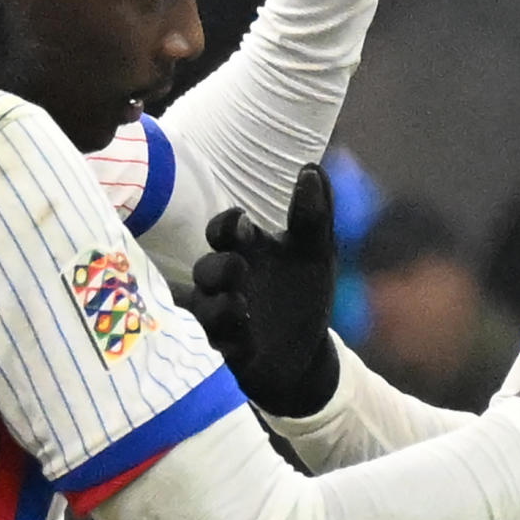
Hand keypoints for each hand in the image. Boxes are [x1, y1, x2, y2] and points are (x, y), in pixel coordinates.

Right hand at [183, 173, 342, 415]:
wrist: (307, 350)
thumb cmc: (303, 292)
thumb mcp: (318, 253)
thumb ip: (315, 214)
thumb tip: (311, 168)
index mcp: (248, 251)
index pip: (224, 228)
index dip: (227, 225)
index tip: (244, 224)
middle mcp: (226, 281)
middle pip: (205, 268)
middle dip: (218, 268)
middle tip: (240, 268)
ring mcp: (220, 315)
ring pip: (202, 307)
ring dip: (219, 305)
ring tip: (242, 306)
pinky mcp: (224, 350)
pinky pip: (213, 345)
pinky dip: (226, 342)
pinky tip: (242, 342)